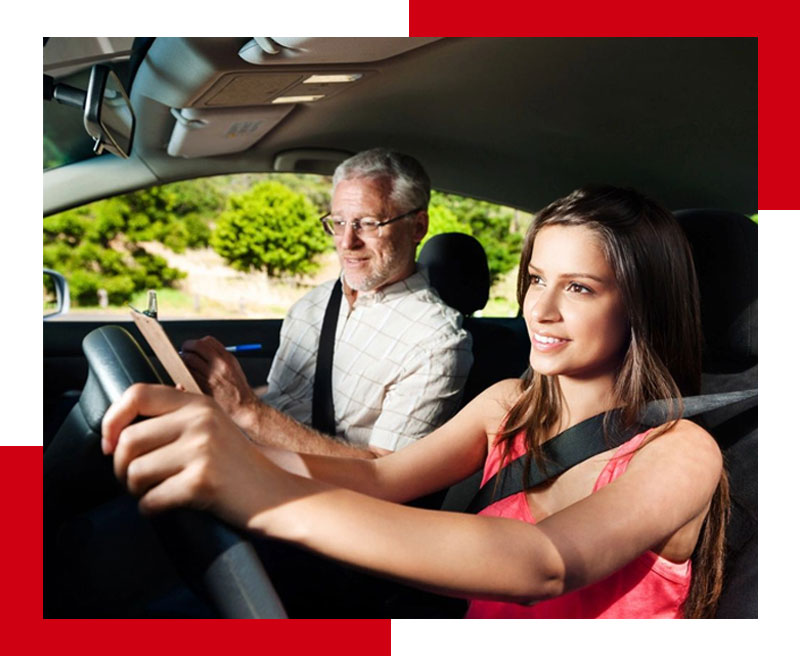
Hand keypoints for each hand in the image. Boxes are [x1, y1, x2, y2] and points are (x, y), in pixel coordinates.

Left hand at [101, 383, 278, 526]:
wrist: (277, 495)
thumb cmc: (239, 467)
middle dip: (121, 468)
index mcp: (199, 403)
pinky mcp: (202, 482)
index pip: (137, 394)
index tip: (109, 443)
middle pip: (128, 440)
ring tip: (154, 492)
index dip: (112, 419)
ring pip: (134, 472)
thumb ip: (176, 417)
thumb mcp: (213, 426)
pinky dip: (151, 509)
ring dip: (136, 490)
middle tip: (134, 480)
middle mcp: (200, 421)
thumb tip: (120, 428)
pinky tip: (166, 507)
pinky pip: (150, 500)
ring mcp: (202, 450)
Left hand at [181, 336, 259, 422]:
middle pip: (197, 346)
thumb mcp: (234, 368)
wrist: (243, 407)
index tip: (192, 346)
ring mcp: (211, 375)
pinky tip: (185, 375)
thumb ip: (221, 358)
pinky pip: (188, 374)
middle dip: (187, 347)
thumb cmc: (238, 390)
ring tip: (184, 364)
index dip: (197, 342)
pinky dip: (183, 372)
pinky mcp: (204, 386)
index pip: (208, 341)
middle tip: (183, 352)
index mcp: (228, 358)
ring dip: (183, 360)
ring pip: (189, 359)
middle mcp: (220, 364)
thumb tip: (203, 352)